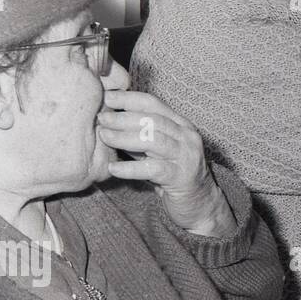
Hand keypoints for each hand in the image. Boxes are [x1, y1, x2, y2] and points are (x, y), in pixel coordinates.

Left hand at [97, 90, 237, 237]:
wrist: (199, 203)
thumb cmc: (173, 174)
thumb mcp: (158, 150)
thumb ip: (141, 135)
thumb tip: (109, 121)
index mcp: (181, 125)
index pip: (154, 104)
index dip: (130, 98)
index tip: (108, 96)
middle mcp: (187, 137)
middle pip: (153, 120)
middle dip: (124, 117)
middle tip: (101, 118)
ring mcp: (186, 157)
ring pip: (154, 140)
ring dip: (125, 137)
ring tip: (104, 137)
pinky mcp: (181, 178)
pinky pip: (153, 169)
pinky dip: (131, 168)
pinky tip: (113, 168)